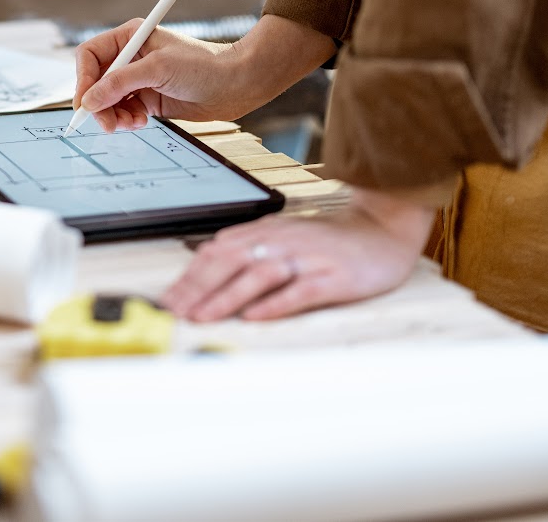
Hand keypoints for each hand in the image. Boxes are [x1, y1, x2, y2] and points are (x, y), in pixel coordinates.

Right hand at [73, 15, 334, 132]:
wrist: (235, 84)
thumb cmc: (203, 66)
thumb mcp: (158, 69)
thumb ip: (120, 83)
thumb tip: (90, 100)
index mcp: (129, 38)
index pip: (90, 56)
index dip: (84, 79)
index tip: (86, 103)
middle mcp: (130, 57)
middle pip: (96, 82)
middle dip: (99, 104)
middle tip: (107, 124)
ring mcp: (138, 79)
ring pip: (108, 101)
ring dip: (114, 115)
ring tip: (133, 123)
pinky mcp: (148, 99)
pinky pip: (123, 112)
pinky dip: (126, 120)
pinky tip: (142, 122)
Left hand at [160, 186, 437, 320]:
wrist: (381, 230)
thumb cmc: (326, 242)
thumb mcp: (281, 238)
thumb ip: (247, 251)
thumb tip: (203, 268)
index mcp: (264, 232)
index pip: (216, 252)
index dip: (188, 277)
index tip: (167, 300)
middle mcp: (280, 241)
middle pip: (230, 261)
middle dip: (198, 288)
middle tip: (175, 312)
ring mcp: (307, 258)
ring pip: (259, 275)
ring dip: (227, 297)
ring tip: (204, 316)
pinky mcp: (333, 276)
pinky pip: (301, 290)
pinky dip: (276, 303)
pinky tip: (256, 316)